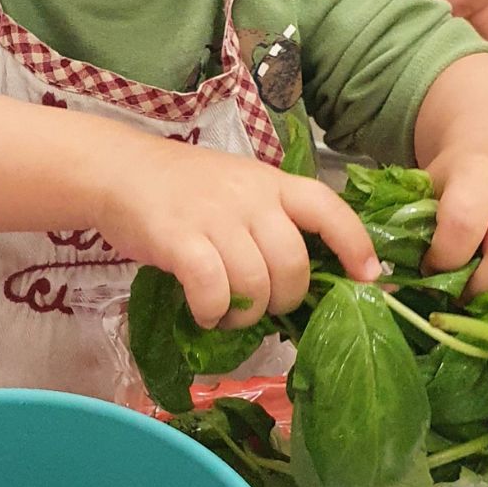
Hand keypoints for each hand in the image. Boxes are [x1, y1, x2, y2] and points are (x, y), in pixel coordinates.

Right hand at [93, 138, 379, 329]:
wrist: (118, 172)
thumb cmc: (181, 187)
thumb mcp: (237, 188)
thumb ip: (267, 221)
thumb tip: (293, 280)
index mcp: (272, 183)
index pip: (328, 208)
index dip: (355, 245)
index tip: (369, 278)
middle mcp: (251, 197)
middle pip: (293, 263)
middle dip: (284, 299)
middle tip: (262, 308)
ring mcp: (216, 217)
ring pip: (256, 283)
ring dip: (246, 314)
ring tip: (227, 315)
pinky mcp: (180, 239)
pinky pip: (213, 289)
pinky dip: (213, 312)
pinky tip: (204, 313)